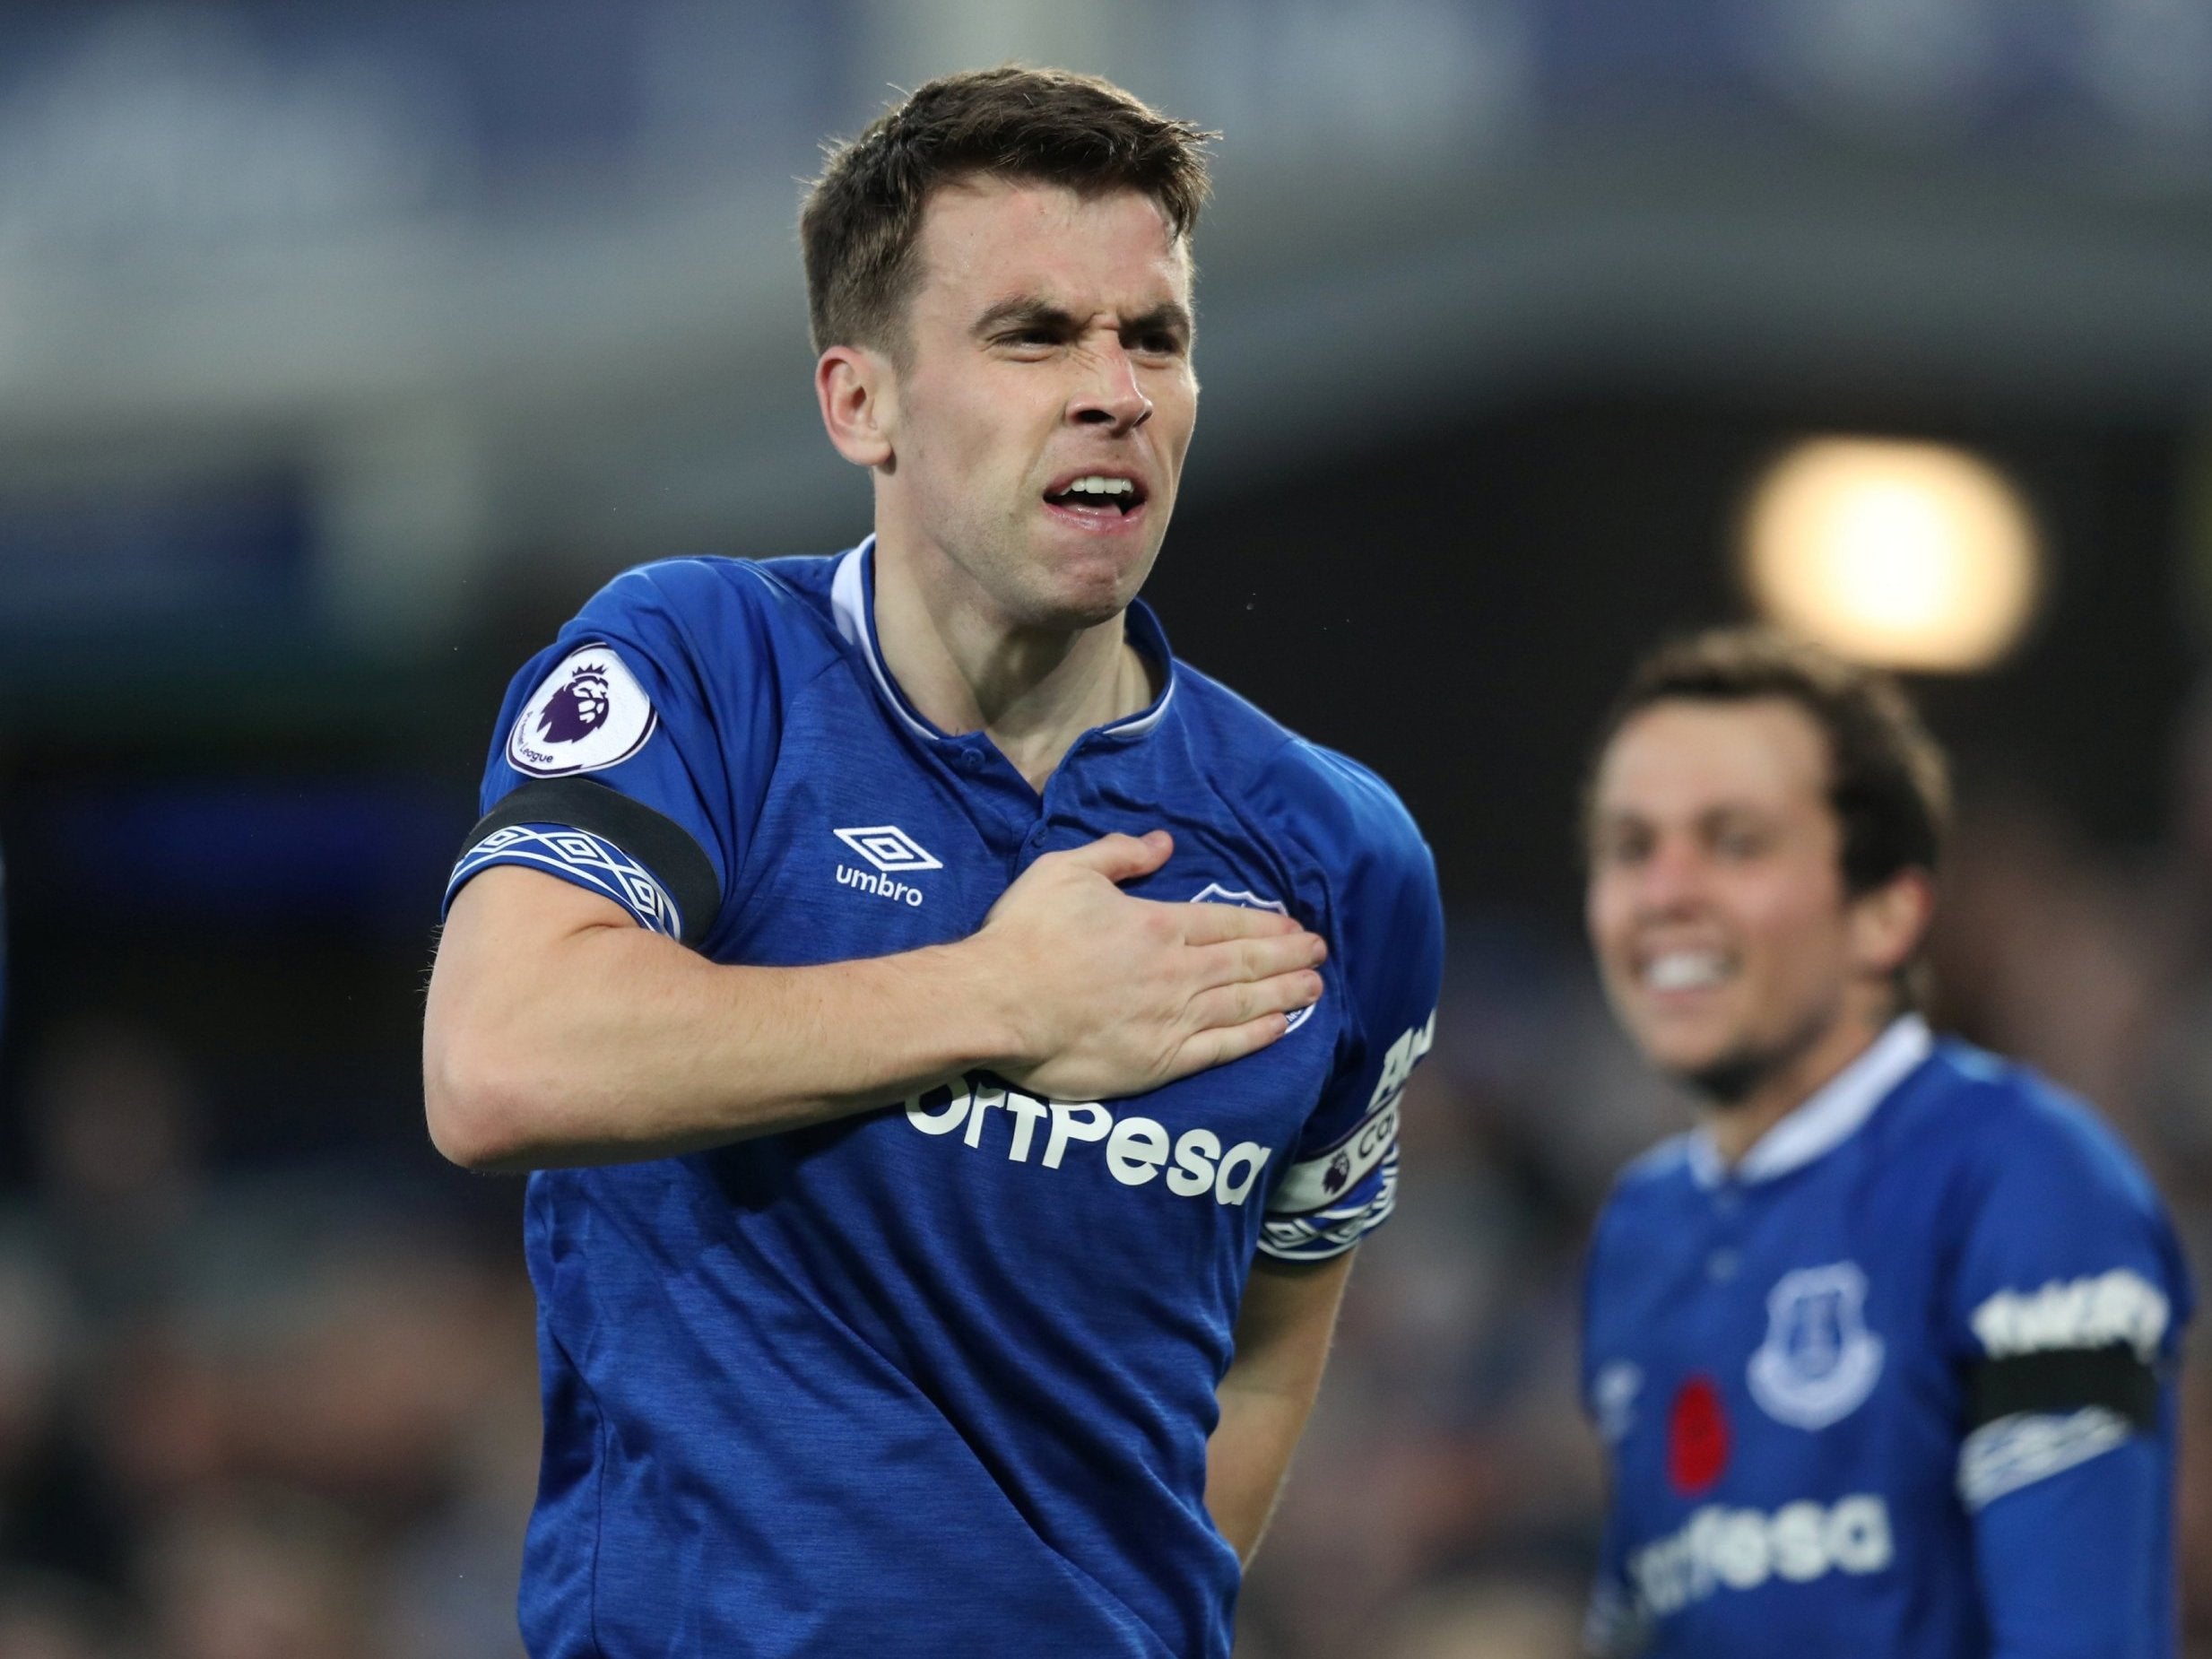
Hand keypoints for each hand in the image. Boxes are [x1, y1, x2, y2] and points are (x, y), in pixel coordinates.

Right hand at [968, 831, 1325, 1100]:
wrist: (999, 1004)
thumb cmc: (1027, 935)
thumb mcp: (1066, 870)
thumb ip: (1119, 855)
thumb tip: (1164, 844)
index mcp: (1158, 925)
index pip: (1226, 924)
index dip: (1265, 925)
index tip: (1294, 926)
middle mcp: (1177, 972)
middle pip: (1245, 963)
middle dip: (1288, 956)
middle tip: (1321, 953)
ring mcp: (1172, 1019)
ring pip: (1243, 1005)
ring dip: (1283, 994)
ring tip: (1315, 988)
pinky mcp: (1160, 1061)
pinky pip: (1221, 1049)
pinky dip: (1254, 1037)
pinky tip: (1279, 1029)